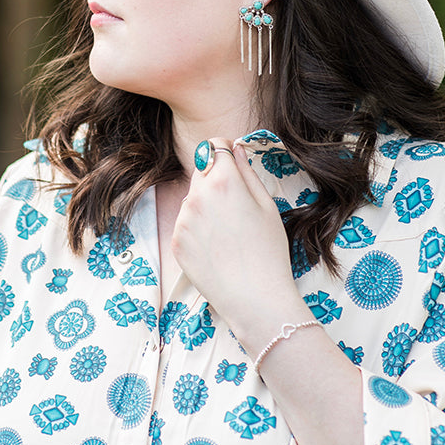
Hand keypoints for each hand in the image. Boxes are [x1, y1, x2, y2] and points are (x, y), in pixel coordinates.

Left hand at [171, 136, 302, 345]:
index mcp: (223, 182)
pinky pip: (185, 223)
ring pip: (192, 198)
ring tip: (228, 233)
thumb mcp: (267, 206)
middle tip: (236, 207)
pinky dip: (197, 229)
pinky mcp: (175, 241)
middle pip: (201, 171)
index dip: (225, 152)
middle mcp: (197, 196)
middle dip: (215, 180)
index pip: (213, 146)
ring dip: (205, 205)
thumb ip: (248, 172)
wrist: (254, 298)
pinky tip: (217, 248)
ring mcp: (182, 220)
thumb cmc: (269, 252)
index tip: (233, 165)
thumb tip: (235, 150)